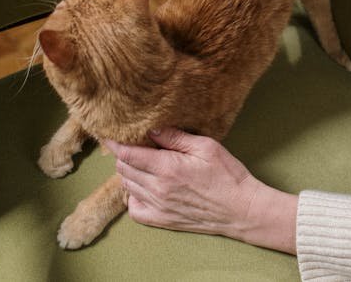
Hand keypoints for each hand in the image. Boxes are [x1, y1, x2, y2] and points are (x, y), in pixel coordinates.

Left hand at [103, 129, 297, 253]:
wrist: (240, 210)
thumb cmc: (228, 175)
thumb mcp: (207, 147)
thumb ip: (176, 137)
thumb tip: (152, 129)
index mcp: (167, 168)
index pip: (128, 154)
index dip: (115, 144)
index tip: (110, 136)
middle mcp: (157, 189)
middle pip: (124, 169)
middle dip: (123, 156)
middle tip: (133, 147)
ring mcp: (158, 207)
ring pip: (127, 186)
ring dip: (129, 173)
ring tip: (141, 164)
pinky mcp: (161, 220)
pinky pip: (134, 208)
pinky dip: (133, 196)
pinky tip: (144, 188)